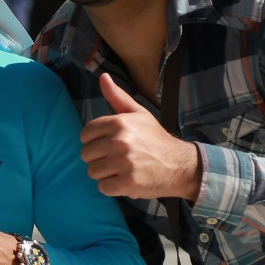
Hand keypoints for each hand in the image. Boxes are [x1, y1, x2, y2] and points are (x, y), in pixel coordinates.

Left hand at [79, 73, 201, 200]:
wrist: (179, 165)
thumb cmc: (154, 139)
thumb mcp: (138, 113)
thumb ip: (117, 97)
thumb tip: (103, 77)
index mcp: (119, 122)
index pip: (86, 133)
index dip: (93, 141)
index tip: (107, 145)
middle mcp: (120, 141)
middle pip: (86, 154)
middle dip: (98, 158)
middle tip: (116, 159)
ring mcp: (124, 163)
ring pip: (93, 172)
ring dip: (104, 174)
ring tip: (121, 169)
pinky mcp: (128, 183)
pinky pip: (103, 188)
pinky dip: (111, 187)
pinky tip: (125, 180)